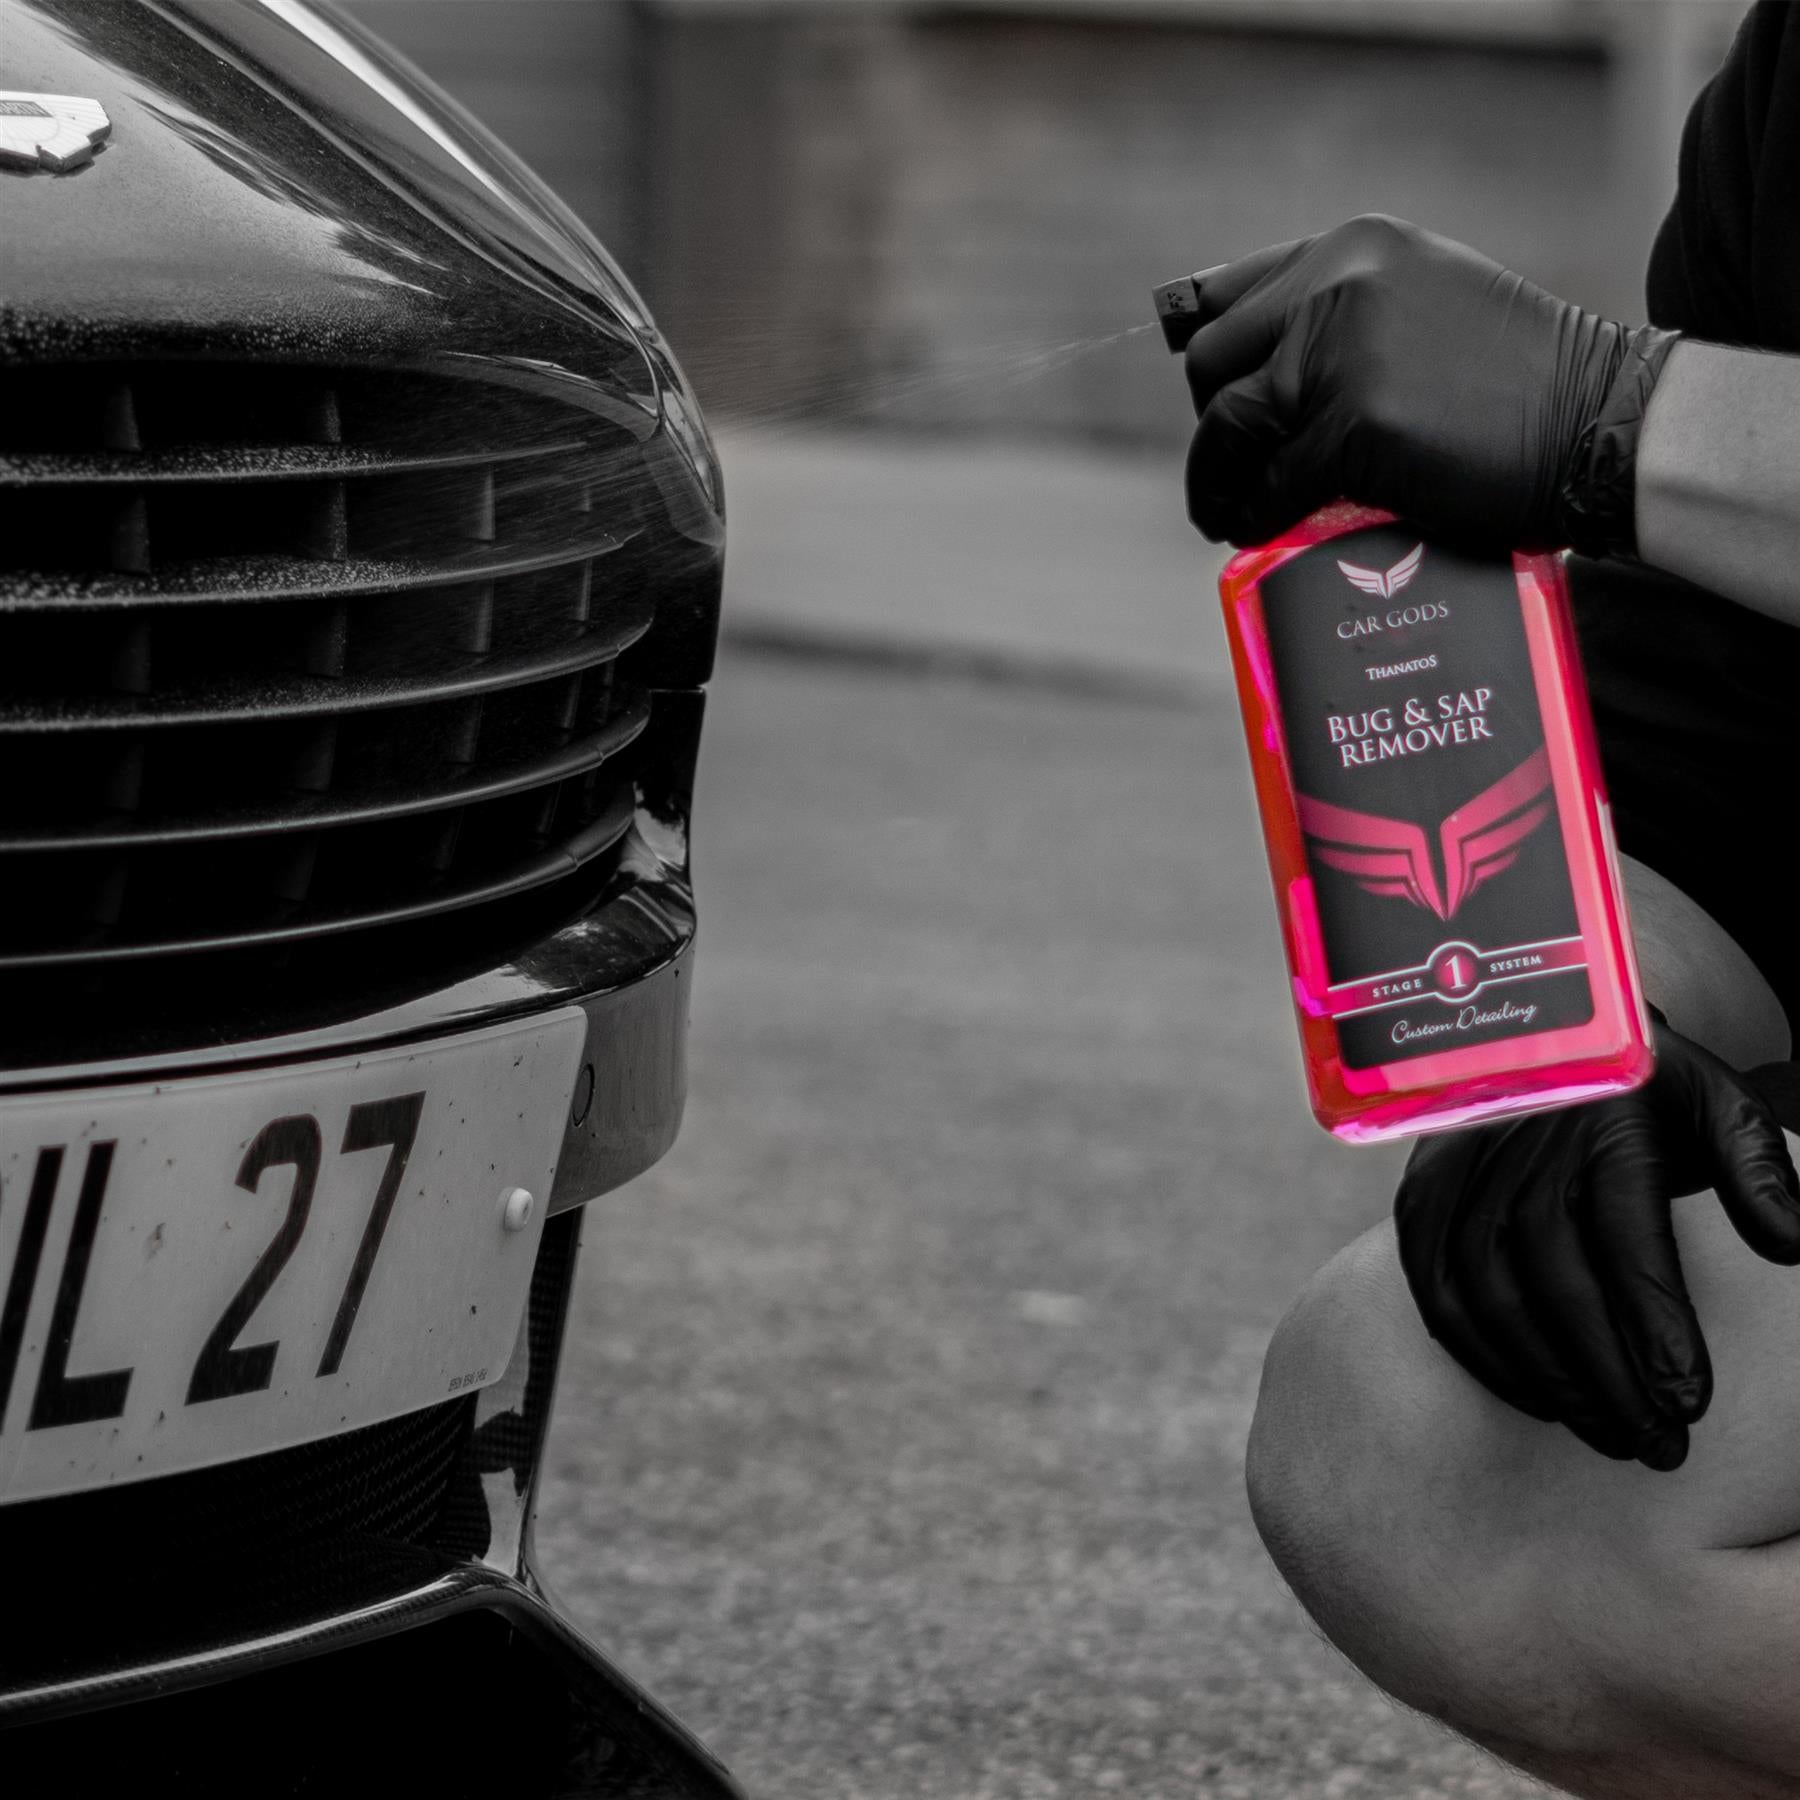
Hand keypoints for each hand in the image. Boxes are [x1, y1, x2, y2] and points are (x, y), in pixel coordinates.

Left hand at [1181, 214, 1671, 551]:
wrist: (1599, 421)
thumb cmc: (1521, 380)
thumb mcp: (1425, 302)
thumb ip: (1347, 310)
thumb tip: (1262, 366)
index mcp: (1351, 248)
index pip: (1225, 297)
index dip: (1206, 359)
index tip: (1209, 403)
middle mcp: (1336, 285)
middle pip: (1210, 362)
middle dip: (1208, 426)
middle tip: (1225, 472)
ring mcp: (1341, 354)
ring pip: (1226, 426)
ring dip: (1215, 482)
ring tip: (1227, 514)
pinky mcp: (1353, 426)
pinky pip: (1270, 483)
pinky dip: (1257, 515)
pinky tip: (1264, 532)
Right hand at [1394, 1023, 1799, 1469]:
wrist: (1540, 1037)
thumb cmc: (1646, 1089)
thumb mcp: (1719, 1103)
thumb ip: (1758, 1170)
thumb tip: (1793, 1245)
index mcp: (1599, 1121)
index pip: (1623, 1234)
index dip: (1653, 1323)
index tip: (1689, 1402)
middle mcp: (1517, 1146)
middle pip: (1554, 1280)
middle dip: (1608, 1377)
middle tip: (1660, 1446)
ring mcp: (1456, 1172)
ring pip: (1489, 1295)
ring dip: (1549, 1378)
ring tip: (1610, 1435)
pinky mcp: (1419, 1198)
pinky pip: (1438, 1292)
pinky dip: (1484, 1356)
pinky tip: (1540, 1397)